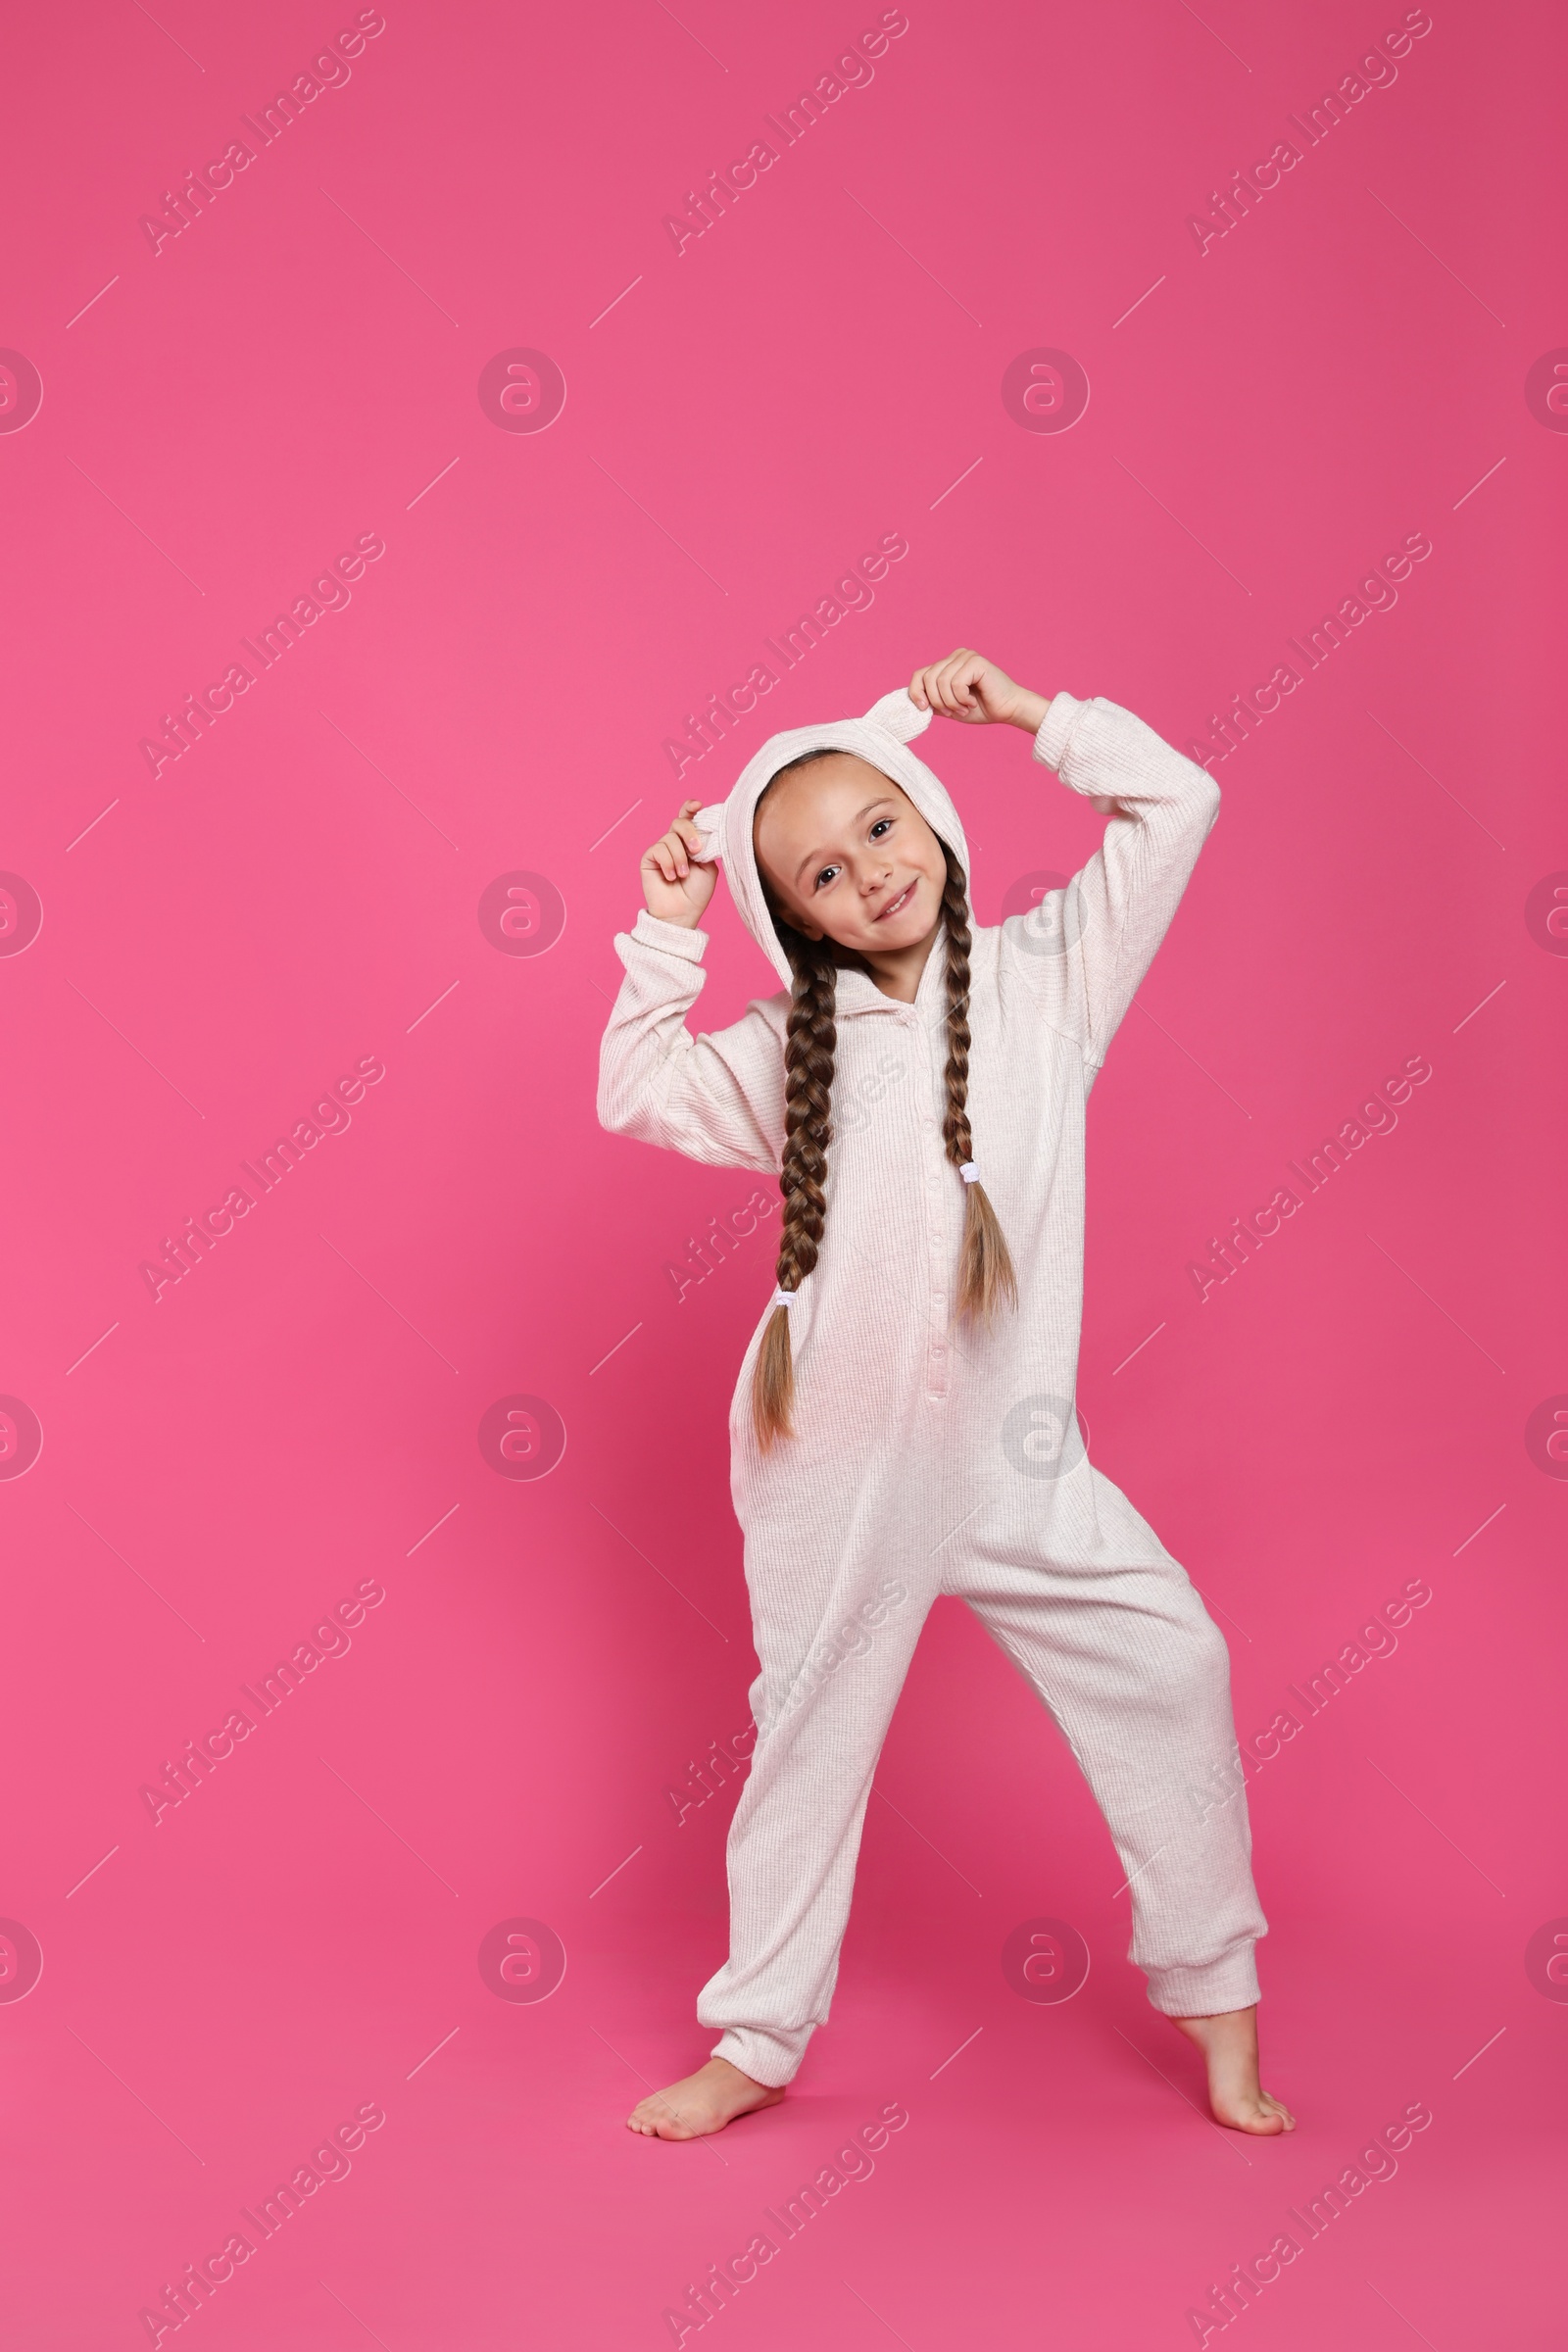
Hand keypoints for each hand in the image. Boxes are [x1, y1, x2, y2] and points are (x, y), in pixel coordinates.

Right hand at [640, 799, 717, 928]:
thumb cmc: (696, 893)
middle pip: (679, 822)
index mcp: (690, 843)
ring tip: (682, 875)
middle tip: (696, 851)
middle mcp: (675, 843)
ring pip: (670, 837)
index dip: (690, 809)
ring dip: (680, 857)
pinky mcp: (649, 858)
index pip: (688, 819)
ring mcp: (661, 850)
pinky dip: (668, 862)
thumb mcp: (708, 867)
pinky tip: (670, 877)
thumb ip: (705, 846)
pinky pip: (659, 849)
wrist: (681, 913)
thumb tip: (700, 829)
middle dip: (690, 832)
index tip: (698, 805)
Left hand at [908, 649, 1048, 732]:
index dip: (916, 692)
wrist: (1007, 710)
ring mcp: (966, 656)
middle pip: (928, 678)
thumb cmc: (980, 709)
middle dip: (938, 702)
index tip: (924, 709)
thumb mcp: (948, 707)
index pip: (919, 674)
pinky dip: (962, 698)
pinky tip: (973, 701)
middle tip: (954, 712)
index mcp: (947, 664)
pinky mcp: (975, 661)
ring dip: (951, 702)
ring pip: (941, 682)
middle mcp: (955, 656)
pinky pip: (955, 683)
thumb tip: (909, 701)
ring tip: (965, 708)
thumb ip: (931, 701)